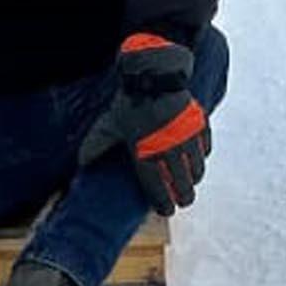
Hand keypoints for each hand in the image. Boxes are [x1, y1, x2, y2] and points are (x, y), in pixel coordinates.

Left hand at [79, 34, 210, 212]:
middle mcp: (168, 149)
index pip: (157, 189)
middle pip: (183, 185)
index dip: (164, 204)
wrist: (152, 74)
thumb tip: (81, 163)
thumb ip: (96, 144)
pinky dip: (202, 156)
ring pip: (197, 169)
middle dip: (185, 197)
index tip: (167, 211)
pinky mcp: (199, 124)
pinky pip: (205, 148)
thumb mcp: (110, 123)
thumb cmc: (129, 101)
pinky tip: (197, 158)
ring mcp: (186, 137)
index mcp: (146, 153)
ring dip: (194, 179)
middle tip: (183, 201)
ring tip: (191, 182)